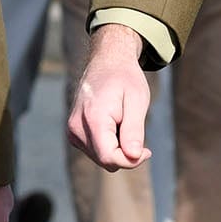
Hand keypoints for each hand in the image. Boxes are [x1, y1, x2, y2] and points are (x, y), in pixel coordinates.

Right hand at [68, 24, 153, 170]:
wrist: (107, 60)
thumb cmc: (125, 78)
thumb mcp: (137, 100)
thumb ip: (134, 130)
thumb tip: (133, 156)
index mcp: (93, 118)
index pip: (109, 158)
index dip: (131, 161)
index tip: (147, 151)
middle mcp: (77, 127)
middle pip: (105, 160)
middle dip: (125, 152)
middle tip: (136, 128)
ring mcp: (72, 130)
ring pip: (101, 158)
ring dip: (117, 147)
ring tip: (122, 120)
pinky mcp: (73, 133)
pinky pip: (95, 151)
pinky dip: (108, 143)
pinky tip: (113, 123)